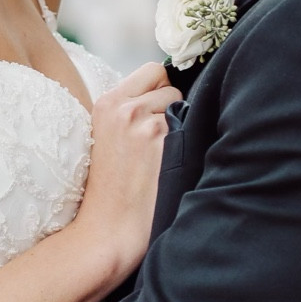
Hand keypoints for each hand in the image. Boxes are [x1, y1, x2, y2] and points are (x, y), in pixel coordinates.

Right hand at [76, 61, 180, 279]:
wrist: (107, 231)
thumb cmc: (111, 189)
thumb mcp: (106, 136)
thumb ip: (130, 108)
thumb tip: (169, 88)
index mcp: (107, 103)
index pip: (153, 70)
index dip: (160, 91)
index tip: (154, 115)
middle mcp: (124, 109)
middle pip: (172, 86)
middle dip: (170, 109)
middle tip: (155, 144)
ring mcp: (145, 125)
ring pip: (184, 107)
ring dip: (180, 128)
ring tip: (161, 158)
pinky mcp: (164, 144)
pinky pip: (194, 129)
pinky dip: (189, 146)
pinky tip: (171, 167)